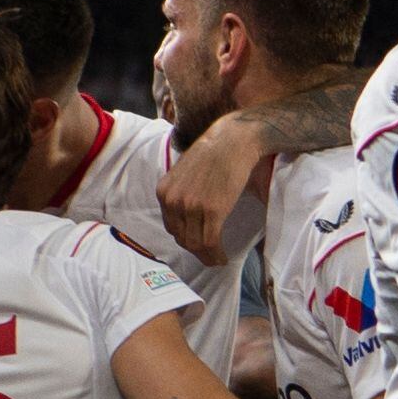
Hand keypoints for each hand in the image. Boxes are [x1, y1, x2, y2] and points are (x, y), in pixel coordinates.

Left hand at [159, 117, 271, 263]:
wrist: (233, 140)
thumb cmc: (214, 152)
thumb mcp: (185, 172)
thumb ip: (182, 191)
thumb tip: (189, 213)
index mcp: (164, 191)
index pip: (171, 226)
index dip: (186, 238)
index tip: (198, 243)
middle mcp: (173, 200)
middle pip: (181, 237)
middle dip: (196, 250)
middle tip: (210, 255)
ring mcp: (191, 206)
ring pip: (195, 244)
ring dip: (206, 257)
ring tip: (217, 258)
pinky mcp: (212, 210)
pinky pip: (210, 242)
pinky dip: (216, 255)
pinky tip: (222, 257)